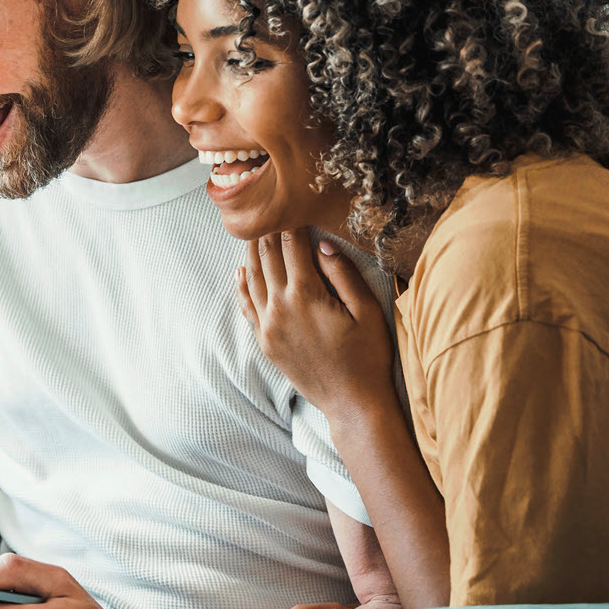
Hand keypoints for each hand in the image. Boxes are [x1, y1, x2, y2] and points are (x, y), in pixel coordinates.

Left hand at [240, 228, 395, 418]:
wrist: (352, 402)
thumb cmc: (367, 356)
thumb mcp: (367, 310)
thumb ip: (343, 273)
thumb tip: (322, 244)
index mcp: (306, 295)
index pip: (292, 247)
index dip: (292, 224)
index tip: (292, 206)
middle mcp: (280, 307)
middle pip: (267, 258)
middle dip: (268, 232)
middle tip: (267, 211)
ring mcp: (268, 326)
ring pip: (252, 279)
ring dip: (252, 253)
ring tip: (253, 232)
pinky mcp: (265, 342)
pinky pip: (246, 307)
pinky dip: (242, 286)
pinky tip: (241, 272)